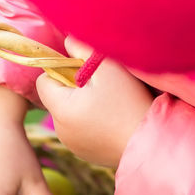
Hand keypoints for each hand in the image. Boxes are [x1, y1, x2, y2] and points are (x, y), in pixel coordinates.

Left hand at [36, 37, 153, 168]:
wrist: (151, 141)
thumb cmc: (129, 102)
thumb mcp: (107, 67)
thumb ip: (82, 48)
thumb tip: (68, 40)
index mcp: (60, 109)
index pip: (44, 81)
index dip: (62, 70)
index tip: (85, 70)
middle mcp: (60, 130)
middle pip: (57, 98)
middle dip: (74, 88)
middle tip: (103, 87)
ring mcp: (73, 144)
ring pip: (69, 114)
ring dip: (83, 105)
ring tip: (110, 105)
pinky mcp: (86, 154)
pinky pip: (81, 130)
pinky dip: (92, 122)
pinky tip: (113, 121)